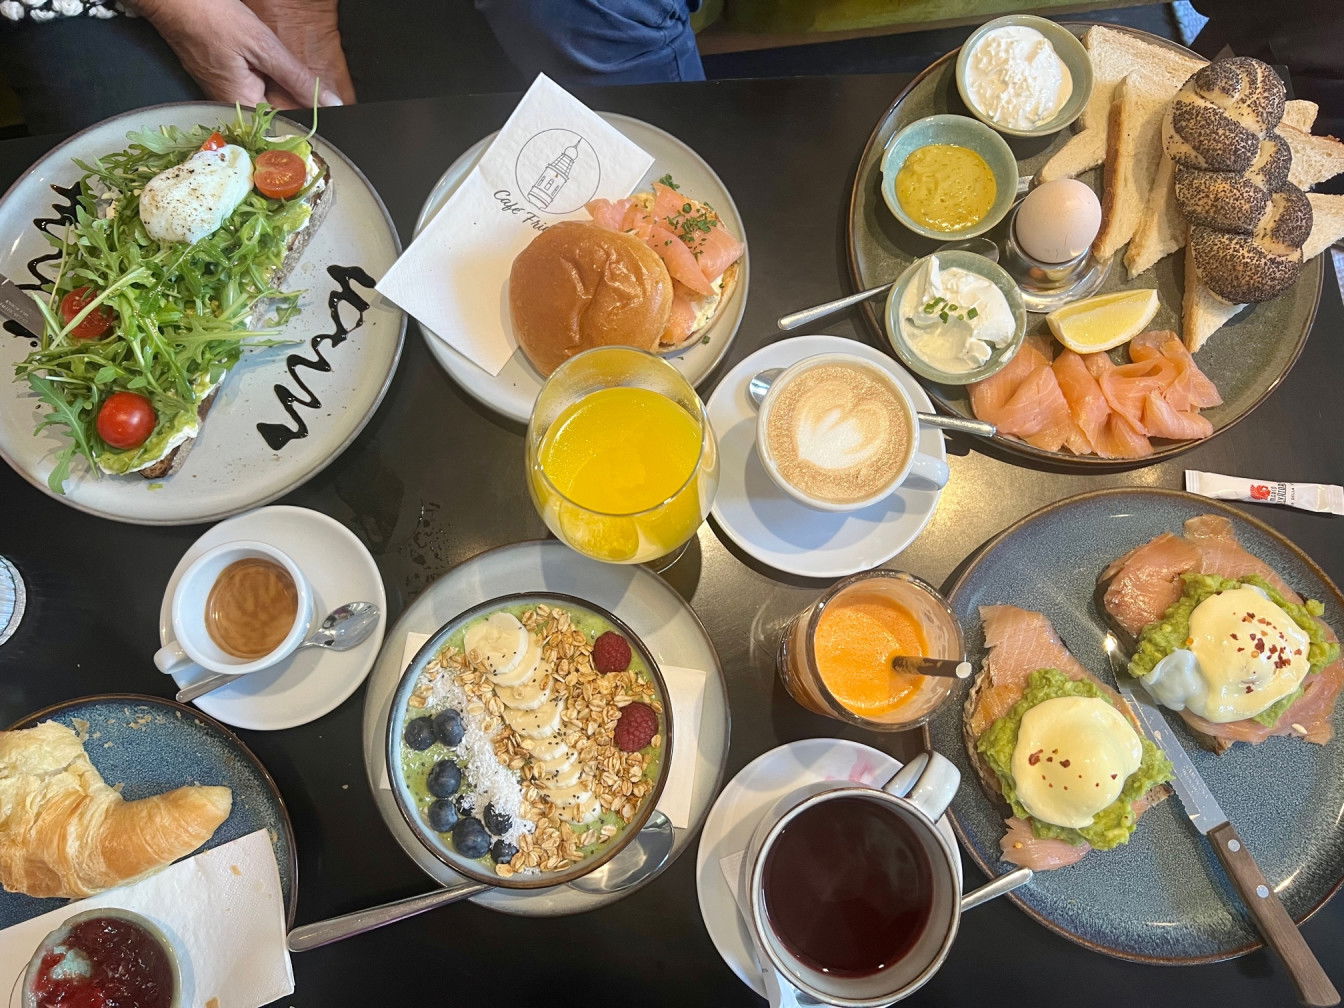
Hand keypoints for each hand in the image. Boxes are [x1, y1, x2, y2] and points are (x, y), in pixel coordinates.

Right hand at [134, 0, 345, 108]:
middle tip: (304, 83)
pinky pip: (255, 89)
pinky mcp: (224, 83)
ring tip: (276, 68)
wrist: (174, 0)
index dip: (311, 117)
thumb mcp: (264, 47)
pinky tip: (267, 64)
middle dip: (297, 100)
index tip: (329, 109)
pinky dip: (268, 78)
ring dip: (283, 88)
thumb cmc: (211, 18)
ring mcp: (227, 96)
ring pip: (269, 101)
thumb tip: (330, 103)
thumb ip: (298, 79)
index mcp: (242, 107)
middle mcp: (233, 109)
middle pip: (279, 115)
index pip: (288, 126)